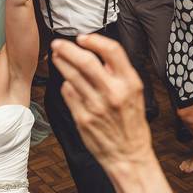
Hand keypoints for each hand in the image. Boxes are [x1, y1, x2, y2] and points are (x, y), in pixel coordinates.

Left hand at [50, 34, 153, 169]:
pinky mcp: (83, 118)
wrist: (128, 155)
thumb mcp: (135, 94)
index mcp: (130, 83)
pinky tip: (66, 83)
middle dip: (67, 49)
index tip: (82, 38)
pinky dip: (65, 85)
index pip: (112, 51)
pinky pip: (68, 94)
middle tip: (58, 44)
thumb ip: (119, 74)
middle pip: (86, 61)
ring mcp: (96, 106)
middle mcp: (113, 93)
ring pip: (72, 76)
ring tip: (56, 57)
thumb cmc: (131, 124)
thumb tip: (99, 53)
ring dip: (61, 64)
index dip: (94, 40)